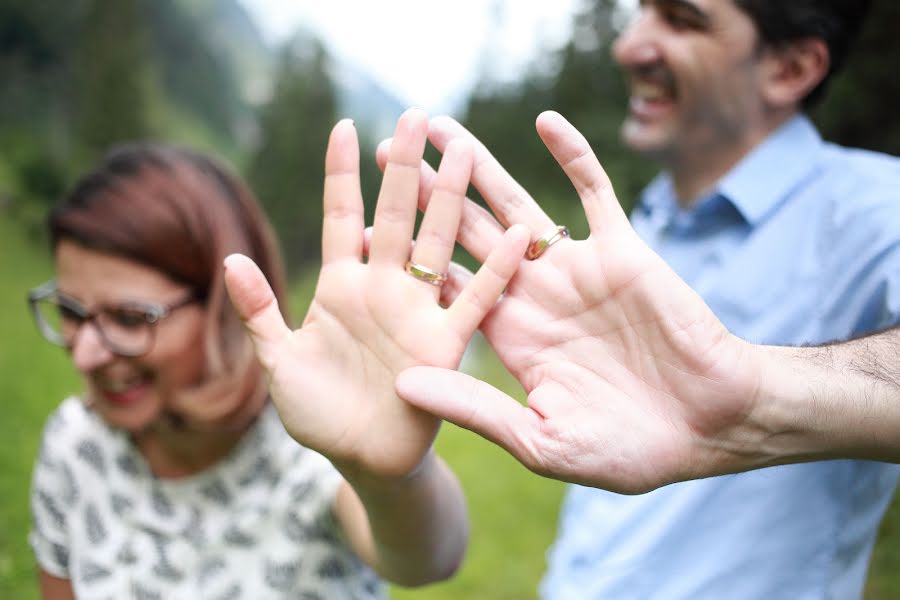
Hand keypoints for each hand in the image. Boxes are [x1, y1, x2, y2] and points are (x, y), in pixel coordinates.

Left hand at [224, 110, 528, 480]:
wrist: (361, 457)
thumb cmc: (317, 411)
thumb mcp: (279, 362)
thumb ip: (260, 312)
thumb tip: (230, 259)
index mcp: (340, 285)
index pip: (341, 215)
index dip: (341, 173)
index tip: (344, 126)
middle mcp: (382, 287)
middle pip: (394, 215)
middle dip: (404, 167)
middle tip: (416, 118)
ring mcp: (416, 310)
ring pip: (437, 243)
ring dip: (450, 200)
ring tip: (464, 153)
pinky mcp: (445, 342)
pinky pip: (474, 300)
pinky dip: (495, 270)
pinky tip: (515, 234)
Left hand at [390, 112, 765, 492]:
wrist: (708, 425)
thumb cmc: (628, 449)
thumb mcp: (541, 439)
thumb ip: (475, 409)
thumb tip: (402, 385)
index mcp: (508, 337)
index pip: (444, 287)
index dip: (404, 258)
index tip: (360, 228)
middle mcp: (532, 295)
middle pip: (466, 234)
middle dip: (426, 196)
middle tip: (385, 155)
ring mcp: (574, 268)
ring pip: (517, 204)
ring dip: (480, 165)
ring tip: (440, 128)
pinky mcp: (620, 250)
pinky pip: (592, 193)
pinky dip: (572, 156)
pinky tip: (544, 122)